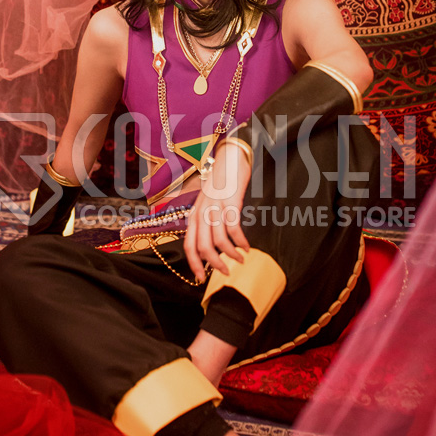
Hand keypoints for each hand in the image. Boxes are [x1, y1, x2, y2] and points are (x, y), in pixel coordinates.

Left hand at [184, 141, 251, 280]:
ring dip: (230, 255)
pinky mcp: (231, 202)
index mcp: (194, 214)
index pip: (188, 245)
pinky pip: (234, 229)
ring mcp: (216, 206)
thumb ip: (206, 222)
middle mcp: (202, 212)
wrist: (230, 157)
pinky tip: (247, 247)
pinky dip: (241, 242)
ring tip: (240, 260)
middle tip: (225, 272)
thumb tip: (211, 247)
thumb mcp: (207, 203)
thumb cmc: (220, 182)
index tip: (202, 278)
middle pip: (202, 246)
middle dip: (214, 264)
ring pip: (218, 240)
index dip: (194, 264)